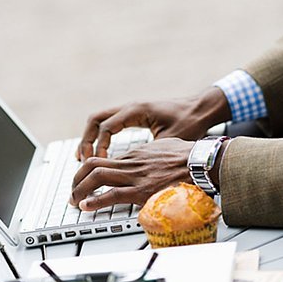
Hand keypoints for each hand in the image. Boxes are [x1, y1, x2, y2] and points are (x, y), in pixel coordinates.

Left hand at [70, 138, 193, 210]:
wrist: (201, 162)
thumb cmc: (189, 157)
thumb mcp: (165, 148)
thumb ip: (153, 155)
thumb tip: (152, 161)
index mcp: (135, 155)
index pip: (104, 160)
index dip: (89, 171)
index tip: (85, 181)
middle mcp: (131, 164)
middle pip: (92, 165)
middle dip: (76, 178)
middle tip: (72, 191)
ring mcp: (135, 177)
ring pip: (96, 176)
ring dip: (80, 189)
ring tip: (74, 201)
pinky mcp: (142, 191)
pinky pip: (112, 195)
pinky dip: (96, 201)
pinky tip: (87, 207)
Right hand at [77, 86, 230, 159]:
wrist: (201, 107)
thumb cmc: (189, 122)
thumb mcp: (170, 140)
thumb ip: (150, 154)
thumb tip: (137, 174)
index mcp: (136, 111)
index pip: (106, 127)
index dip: (98, 147)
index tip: (97, 165)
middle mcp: (130, 107)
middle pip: (95, 119)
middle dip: (86, 140)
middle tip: (82, 161)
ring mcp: (131, 109)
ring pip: (100, 119)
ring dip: (91, 137)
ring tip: (83, 158)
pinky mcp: (134, 114)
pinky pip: (109, 122)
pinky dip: (101, 136)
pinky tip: (100, 151)